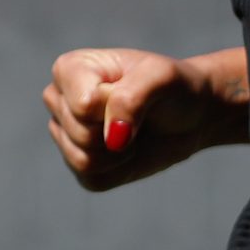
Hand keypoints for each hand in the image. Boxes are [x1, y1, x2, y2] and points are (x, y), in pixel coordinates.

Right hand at [43, 46, 247, 191]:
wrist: (190, 115)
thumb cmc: (173, 87)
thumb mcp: (162, 77)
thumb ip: (133, 97)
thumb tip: (112, 139)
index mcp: (69, 69)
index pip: (82, 105)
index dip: (117, 106)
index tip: (134, 90)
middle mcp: (59, 100)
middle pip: (80, 134)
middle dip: (120, 131)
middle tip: (137, 114)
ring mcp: (65, 133)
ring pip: (83, 160)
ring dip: (120, 153)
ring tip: (133, 131)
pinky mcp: (78, 165)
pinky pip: (93, 180)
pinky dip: (120, 171)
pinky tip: (129, 149)